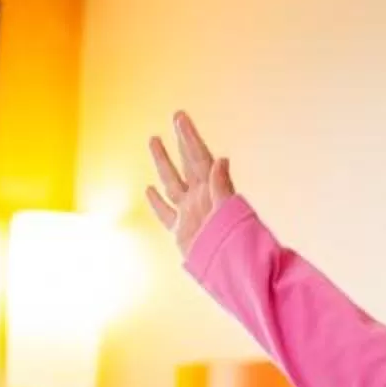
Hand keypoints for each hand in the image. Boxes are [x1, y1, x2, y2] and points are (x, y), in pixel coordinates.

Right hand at [146, 111, 233, 258]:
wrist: (232, 269)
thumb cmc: (236, 241)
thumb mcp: (230, 210)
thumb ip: (223, 187)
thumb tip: (221, 159)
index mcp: (212, 190)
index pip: (199, 157)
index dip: (190, 137)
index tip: (180, 117)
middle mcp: (199, 197)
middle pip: (187, 162)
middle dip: (181, 140)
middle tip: (176, 116)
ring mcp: (189, 213)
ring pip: (171, 181)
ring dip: (163, 162)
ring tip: (154, 140)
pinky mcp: (182, 232)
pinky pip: (166, 214)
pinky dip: (156, 202)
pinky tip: (149, 190)